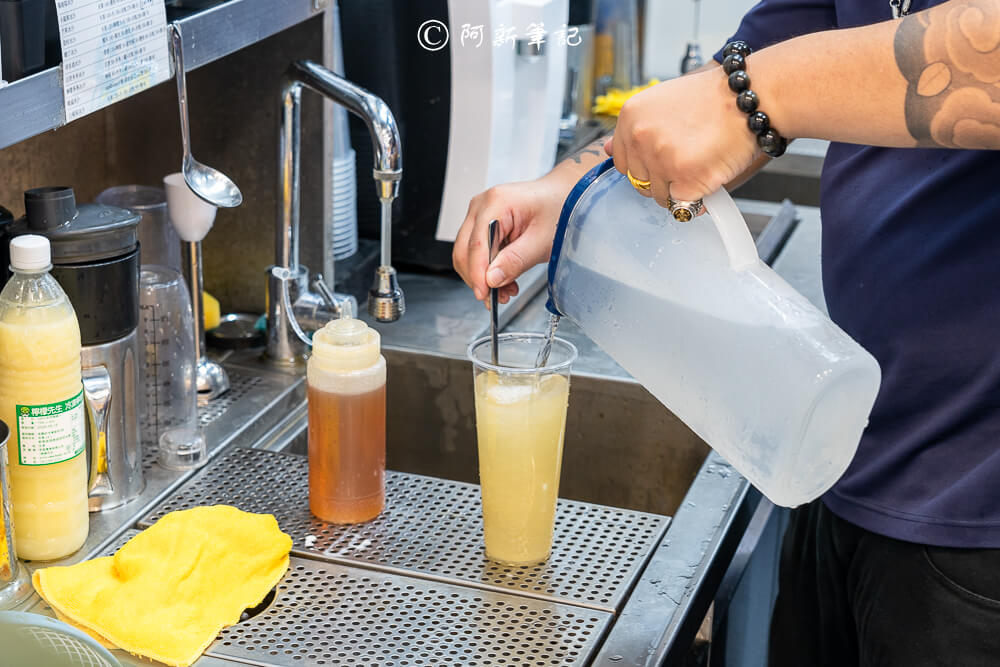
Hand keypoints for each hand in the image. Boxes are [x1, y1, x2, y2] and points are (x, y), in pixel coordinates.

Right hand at [452, 175, 569, 304]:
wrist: (564, 196)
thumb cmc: (558, 208)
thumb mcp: (542, 240)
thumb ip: (516, 261)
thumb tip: (492, 279)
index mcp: (496, 203)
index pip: (476, 244)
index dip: (477, 273)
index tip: (484, 294)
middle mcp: (481, 206)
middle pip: (464, 250)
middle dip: (479, 278)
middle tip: (497, 298)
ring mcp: (479, 215)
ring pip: (467, 254)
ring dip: (483, 277)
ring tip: (506, 290)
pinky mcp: (483, 225)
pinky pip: (476, 253)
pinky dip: (487, 270)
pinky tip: (504, 279)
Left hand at [606, 65, 761, 206]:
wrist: (748, 96)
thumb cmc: (712, 98)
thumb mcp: (661, 102)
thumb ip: (634, 129)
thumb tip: (606, 149)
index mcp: (630, 117)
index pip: (621, 161)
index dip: (645, 164)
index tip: (663, 158)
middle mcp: (640, 137)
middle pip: (639, 182)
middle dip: (662, 178)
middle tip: (688, 157)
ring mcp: (661, 159)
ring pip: (660, 197)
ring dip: (680, 188)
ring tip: (701, 161)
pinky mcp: (685, 178)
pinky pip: (682, 205)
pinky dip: (697, 197)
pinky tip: (709, 173)